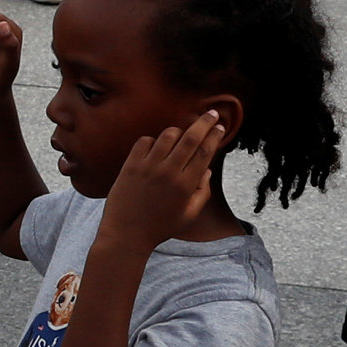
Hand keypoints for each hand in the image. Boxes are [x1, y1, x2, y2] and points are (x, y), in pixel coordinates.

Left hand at [100, 110, 227, 253]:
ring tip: (180, 137)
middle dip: (204, 122)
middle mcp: (168, 172)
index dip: (214, 136)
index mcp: (185, 185)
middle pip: (191, 138)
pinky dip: (152, 140)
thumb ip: (202, 191)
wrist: (126, 234)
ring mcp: (148, 167)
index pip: (205, 152)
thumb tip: (207, 168)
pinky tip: (155, 149)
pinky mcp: (130, 165)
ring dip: (177, 132)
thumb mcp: (188, 214)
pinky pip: (144, 141)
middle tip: (212, 113)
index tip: (220, 126)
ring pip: (168, 135)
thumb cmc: (160, 226)